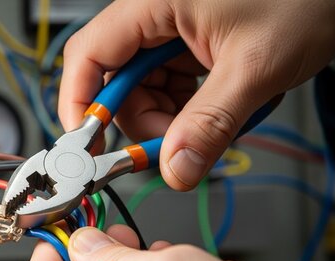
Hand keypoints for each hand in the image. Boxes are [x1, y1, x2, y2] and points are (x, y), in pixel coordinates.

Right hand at [58, 0, 334, 189]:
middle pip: (117, 84)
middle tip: (176, 147)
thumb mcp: (254, 66)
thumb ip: (211, 123)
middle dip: (144, 123)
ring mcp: (169, 32)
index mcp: (152, 2)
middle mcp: (152, 15)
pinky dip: (187, 112)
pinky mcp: (187, 47)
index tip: (87, 146)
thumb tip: (176, 169)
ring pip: (143, 93)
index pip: (88, 56)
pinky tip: (216, 108)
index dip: (79, 104)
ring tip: (214, 120)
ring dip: (170, 121)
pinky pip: (168, 90)